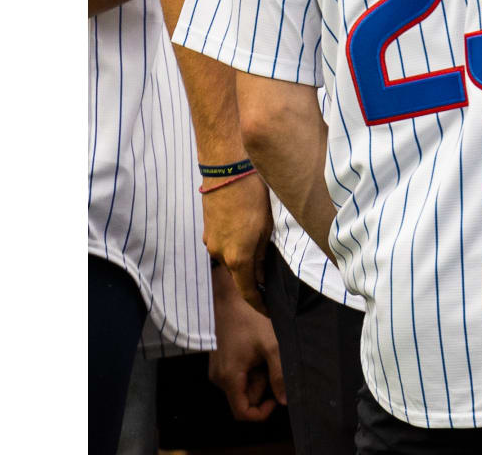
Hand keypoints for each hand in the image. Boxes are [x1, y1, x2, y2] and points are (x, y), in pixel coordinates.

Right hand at [202, 173, 272, 313]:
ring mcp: (211, 242)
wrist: (227, 170)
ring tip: (263, 245)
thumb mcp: (267, 228)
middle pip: (240, 274)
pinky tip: (249, 232)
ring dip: (245, 258)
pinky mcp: (207, 230)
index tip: (270, 311)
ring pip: (231, 258)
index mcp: (237, 258)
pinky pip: (224, 245)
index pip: (248, 291)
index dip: (259, 304)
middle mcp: (220, 254)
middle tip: (273, 275)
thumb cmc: (253, 196)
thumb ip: (262, 255)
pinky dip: (236, 246)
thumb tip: (261, 276)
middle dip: (255, 277)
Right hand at [208, 266, 286, 420]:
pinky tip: (255, 349)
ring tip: (263, 352)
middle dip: (263, 385)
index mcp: (229, 379)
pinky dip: (250, 368)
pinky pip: (237, 375)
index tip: (278, 397)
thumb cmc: (249, 320)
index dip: (262, 412)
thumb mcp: (272, 346)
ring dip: (258, 375)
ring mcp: (217, 371)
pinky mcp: (219, 362)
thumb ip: (279, 375)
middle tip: (271, 361)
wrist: (228, 299)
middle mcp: (219, 379)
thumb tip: (285, 401)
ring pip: (243, 386)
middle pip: (245, 398)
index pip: (243, 413)